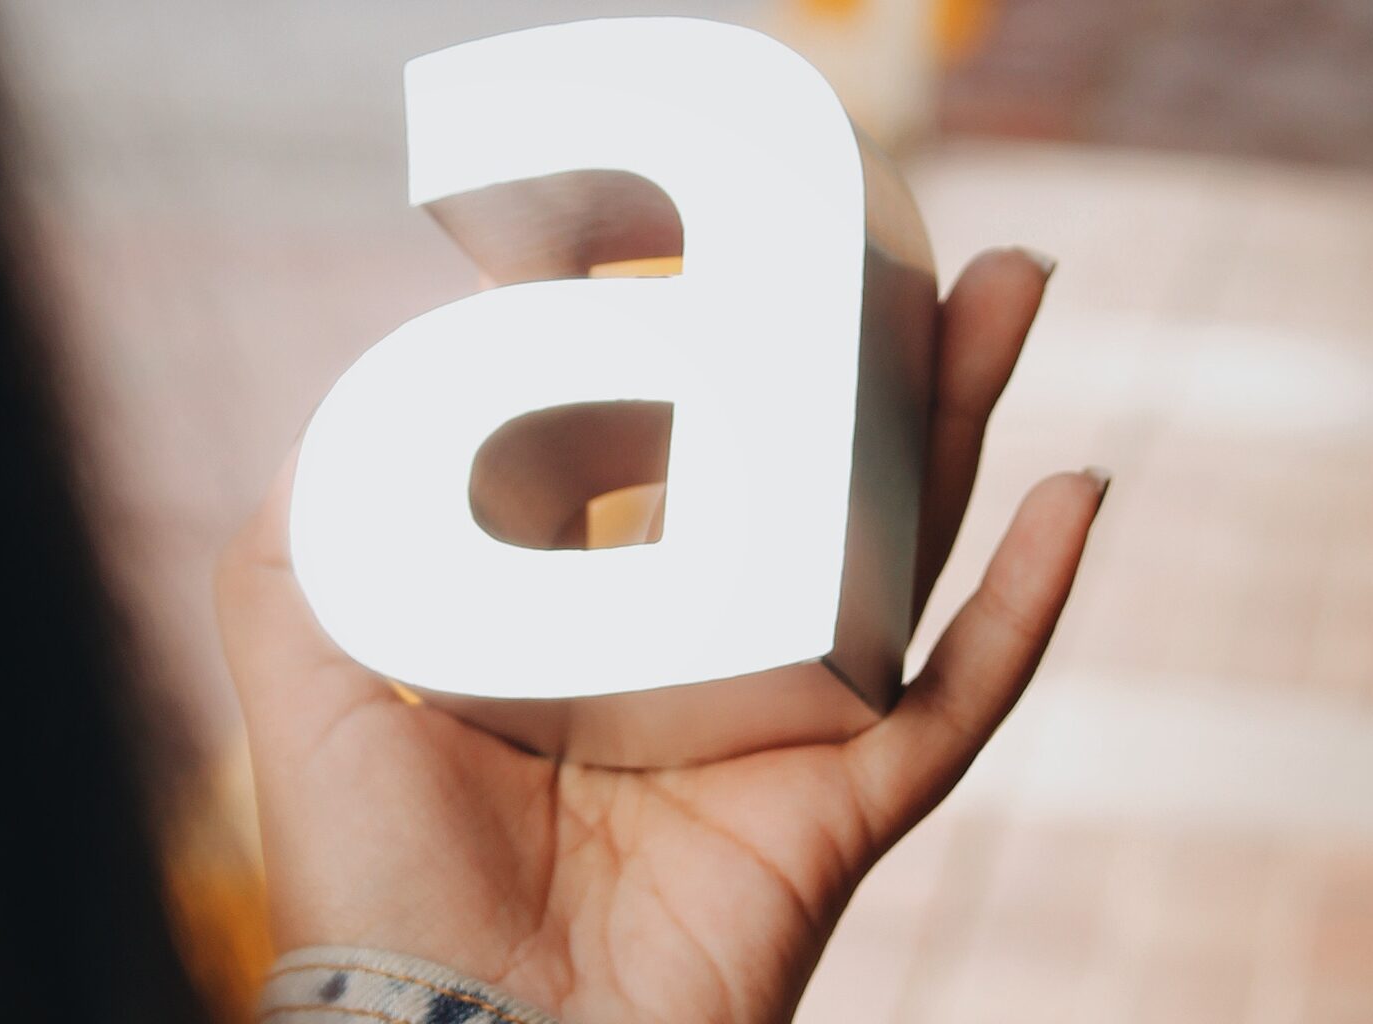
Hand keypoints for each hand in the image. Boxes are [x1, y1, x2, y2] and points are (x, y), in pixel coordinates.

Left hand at [217, 248, 1105, 1023]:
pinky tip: (1077, 494)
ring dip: (964, 426)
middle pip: (809, 489)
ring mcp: (779, 734)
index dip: (709, 370)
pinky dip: (1030, 604)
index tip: (735, 259)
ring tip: (1011, 295)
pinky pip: (960, 696)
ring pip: (906, 555)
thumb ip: (294, 556)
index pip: (667, 472)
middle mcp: (694, 672)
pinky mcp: (841, 808)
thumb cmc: (376, 887)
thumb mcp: (308, 691)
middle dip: (870, 368)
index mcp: (585, 637)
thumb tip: (339, 425)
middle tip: (918, 250)